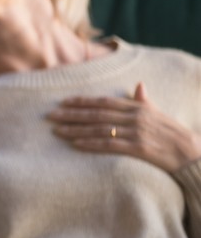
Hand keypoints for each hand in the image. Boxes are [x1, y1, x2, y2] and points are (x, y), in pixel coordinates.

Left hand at [48, 82, 200, 171]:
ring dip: (76, 130)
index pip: (104, 102)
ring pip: (99, 129)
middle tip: (51, 115)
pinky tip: (75, 143)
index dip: (82, 101)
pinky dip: (90, 143)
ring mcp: (135, 132)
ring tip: (57, 130)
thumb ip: (144, 101)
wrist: (191, 152)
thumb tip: (139, 85)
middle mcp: (134, 117)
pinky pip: (109, 145)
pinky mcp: (138, 148)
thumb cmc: (172, 133)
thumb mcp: (159, 113)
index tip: (64, 101)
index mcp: (137, 107)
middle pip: (96, 114)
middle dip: (72, 114)